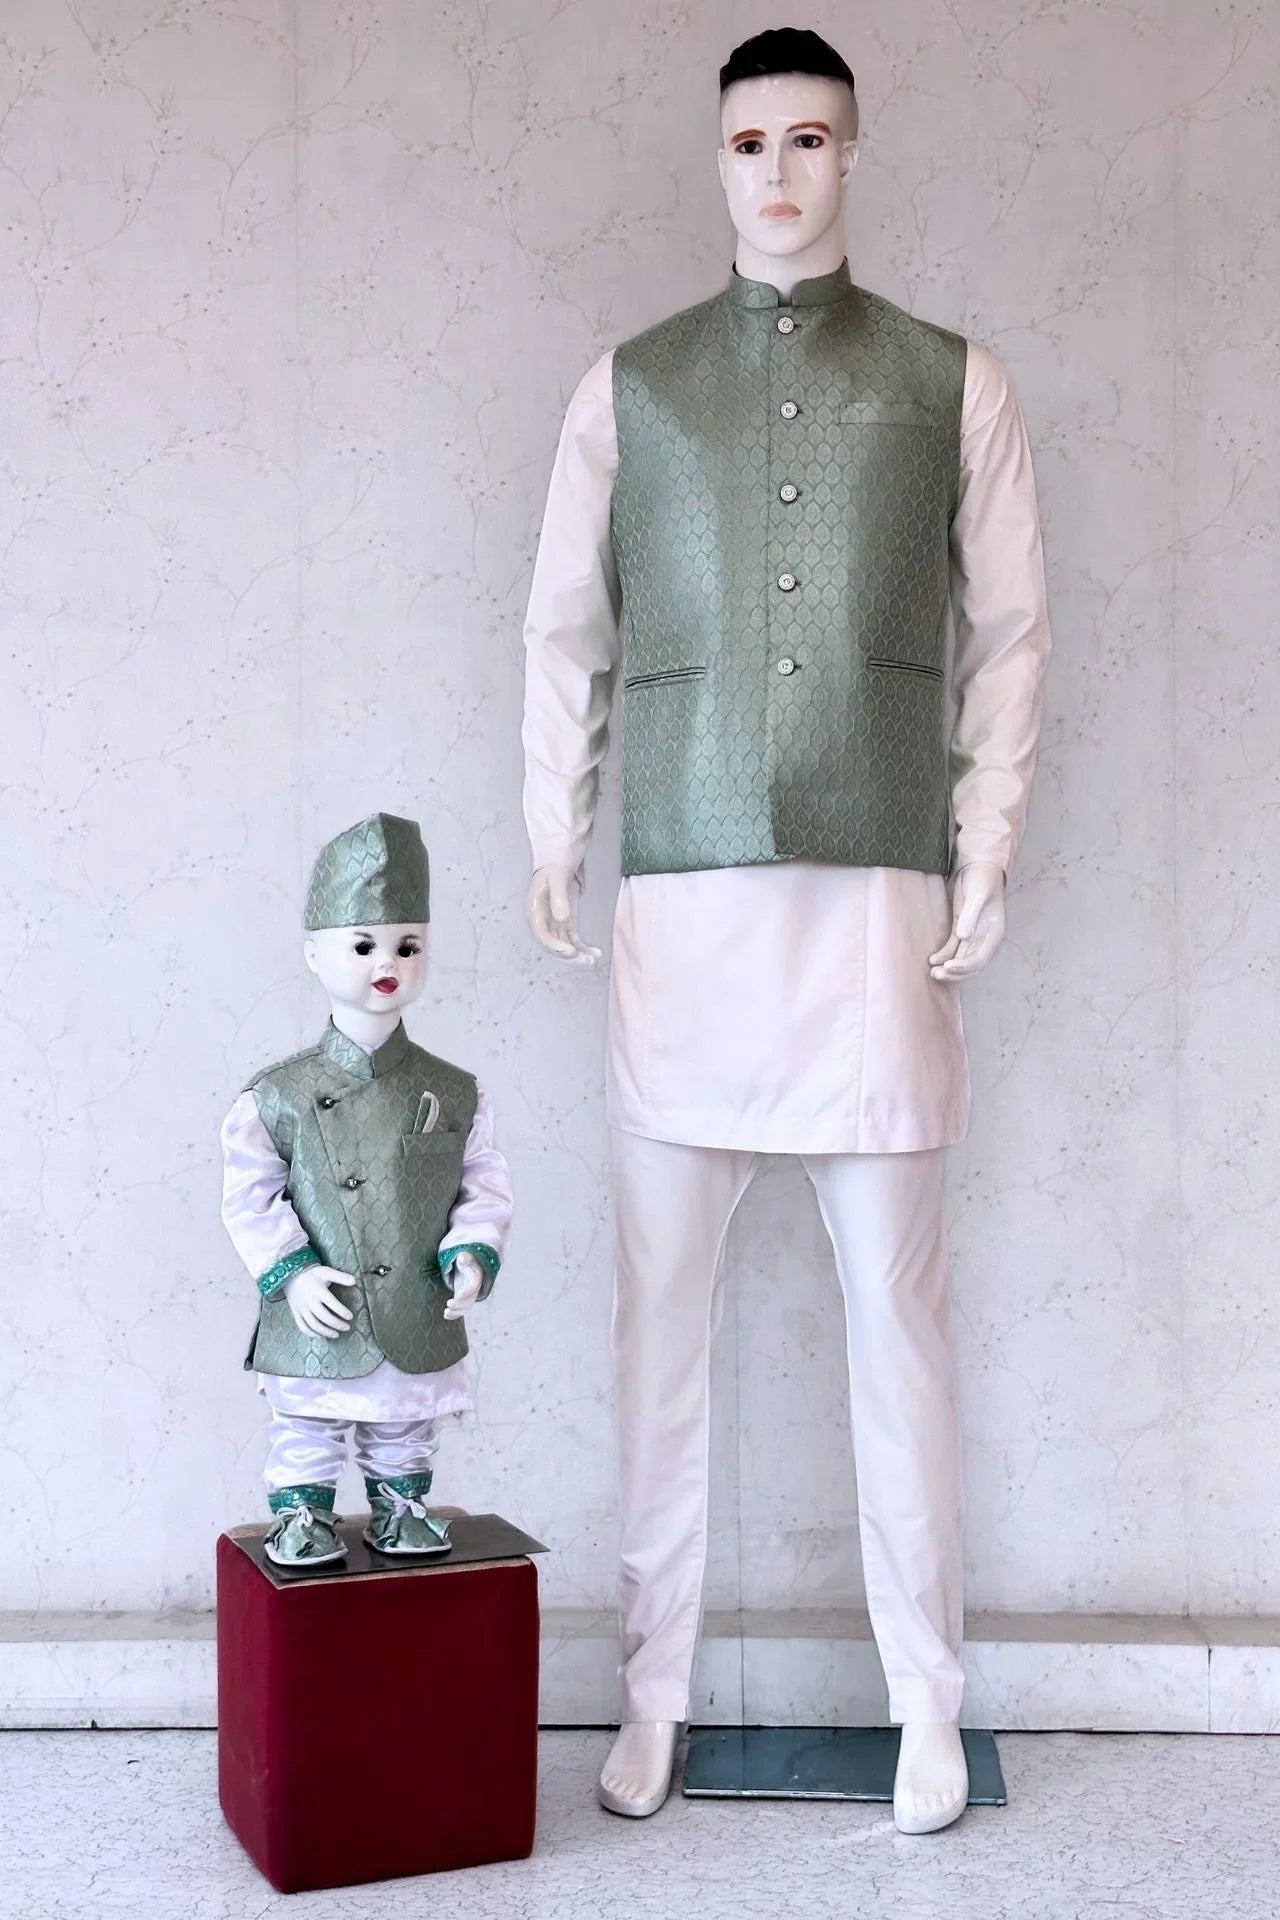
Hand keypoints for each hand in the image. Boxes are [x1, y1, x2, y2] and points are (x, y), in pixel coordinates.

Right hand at [284, 1264, 358, 1337]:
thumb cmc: (312, 1274)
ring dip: (325, 1332)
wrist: (291, 1275)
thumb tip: (354, 1281)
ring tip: (336, 1335)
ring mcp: (301, 1309)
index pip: (332, 1304)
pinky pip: (302, 1326)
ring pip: (313, 1324)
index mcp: (318, 1291)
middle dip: (337, 1324)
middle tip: (347, 1327)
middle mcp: (309, 1301)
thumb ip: (340, 1277)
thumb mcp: (326, 1272)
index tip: (350, 1317)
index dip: (342, 1312)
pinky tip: (320, 1336)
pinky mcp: (296, 1313)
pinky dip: (311, 1334)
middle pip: (324, 1317)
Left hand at [443, 1251, 484, 1321]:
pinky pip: (461, 1309)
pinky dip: (454, 1314)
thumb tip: (462, 1257)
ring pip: (466, 1307)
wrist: (469, 1262)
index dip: (466, 1293)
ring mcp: (469, 1294)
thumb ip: (465, 1257)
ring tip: (446, 1312)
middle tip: (448, 1304)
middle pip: (470, 1299)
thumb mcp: (466, 1256)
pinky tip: (446, 1315)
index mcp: (476, 1277)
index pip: (473, 1287)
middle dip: (460, 1304)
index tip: (457, 1296)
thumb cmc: (465, 1258)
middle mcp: (475, 1288)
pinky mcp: (463, 1298)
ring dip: (456, 1312)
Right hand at [528, 863, 600, 964]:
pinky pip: (572, 938)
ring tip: (594, 959)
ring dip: (578, 954)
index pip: (541, 934)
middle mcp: (542, 919)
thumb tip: (562, 919)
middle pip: (552, 944)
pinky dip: (582, 947)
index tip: (571, 951)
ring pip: (563, 944)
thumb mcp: (557, 876)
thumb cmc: (556, 861)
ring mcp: (553, 921)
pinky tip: (595, 952)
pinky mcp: (564, 920)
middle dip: (569, 955)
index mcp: (535, 909)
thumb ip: (558, 897)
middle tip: (586, 961)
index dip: (554, 946)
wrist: (559, 852)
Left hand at [928, 860, 1005, 979]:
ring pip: (961, 959)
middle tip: (937, 975)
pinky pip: (953, 948)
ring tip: (933, 973)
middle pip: (970, 964)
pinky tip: (932, 960)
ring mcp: (972, 935)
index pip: (980, 958)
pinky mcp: (960, 928)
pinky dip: (944, 956)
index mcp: (994, 934)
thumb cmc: (983, 880)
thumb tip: (964, 937)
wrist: (979, 867)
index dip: (965, 966)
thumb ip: (971, 916)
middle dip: (955, 973)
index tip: (948, 966)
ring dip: (948, 968)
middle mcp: (984, 939)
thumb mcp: (978, 896)